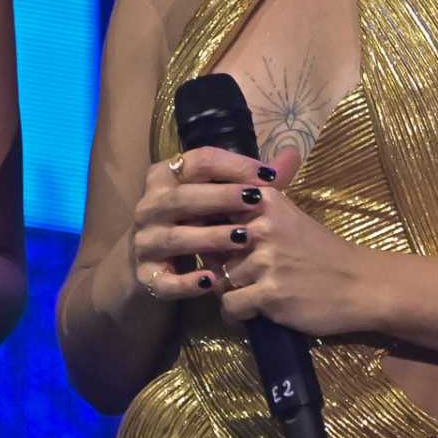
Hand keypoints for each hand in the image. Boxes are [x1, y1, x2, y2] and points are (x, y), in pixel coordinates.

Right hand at [129, 146, 278, 303]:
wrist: (155, 264)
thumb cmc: (196, 221)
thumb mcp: (219, 197)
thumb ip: (255, 180)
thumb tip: (293, 155)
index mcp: (165, 176)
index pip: (198, 161)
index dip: (233, 165)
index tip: (267, 175)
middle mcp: (149, 205)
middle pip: (183, 197)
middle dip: (220, 197)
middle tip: (256, 201)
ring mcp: (144, 241)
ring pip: (175, 238)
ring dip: (209, 238)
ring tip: (243, 238)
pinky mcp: (145, 275)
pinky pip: (164, 280)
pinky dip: (186, 282)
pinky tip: (211, 281)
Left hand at [216, 162, 371, 336]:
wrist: (360, 285)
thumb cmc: (323, 252)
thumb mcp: (290, 218)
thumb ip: (254, 210)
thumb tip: (207, 207)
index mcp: (266, 200)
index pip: (216, 206)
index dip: (209, 226)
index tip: (215, 238)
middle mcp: (262, 225)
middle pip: (214, 248)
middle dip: (223, 264)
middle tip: (243, 275)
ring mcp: (265, 260)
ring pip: (222, 279)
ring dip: (234, 290)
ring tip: (256, 294)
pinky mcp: (269, 293)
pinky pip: (231, 305)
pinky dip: (238, 314)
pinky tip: (253, 312)